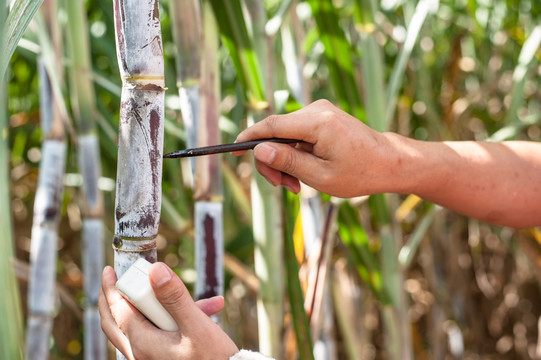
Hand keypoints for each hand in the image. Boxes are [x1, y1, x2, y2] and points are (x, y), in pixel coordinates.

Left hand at [99, 263, 238, 359]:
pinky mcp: (163, 358)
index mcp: (143, 343)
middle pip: (118, 321)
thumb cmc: (212, 359)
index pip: (118, 309)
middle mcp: (141, 352)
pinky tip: (209, 309)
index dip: (111, 288)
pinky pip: (160, 333)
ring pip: (140, 326)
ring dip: (159, 305)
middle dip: (115, 298)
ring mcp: (151, 357)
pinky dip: (175, 319)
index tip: (110, 270)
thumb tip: (155, 271)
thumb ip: (175, 297)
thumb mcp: (196, 326)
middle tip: (115, 279)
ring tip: (188, 291)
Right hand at [234, 99, 398, 196]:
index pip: (271, 126)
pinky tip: (304, 171)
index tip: (232, 152)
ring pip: (285, 134)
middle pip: (275, 131)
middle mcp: (317, 110)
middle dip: (271, 160)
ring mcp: (320, 111)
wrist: (390, 163)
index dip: (248, 138)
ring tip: (296, 186)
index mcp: (317, 123)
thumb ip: (287, 162)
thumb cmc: (360, 173)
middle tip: (281, 186)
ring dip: (284, 160)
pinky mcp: (323, 116)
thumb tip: (258, 150)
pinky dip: (295, 153)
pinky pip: (297, 133)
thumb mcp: (320, 176)